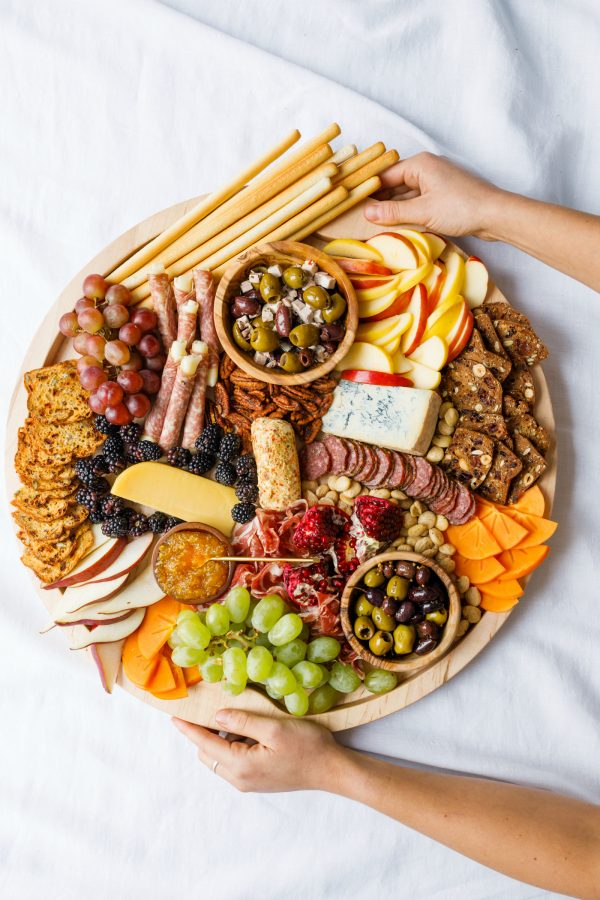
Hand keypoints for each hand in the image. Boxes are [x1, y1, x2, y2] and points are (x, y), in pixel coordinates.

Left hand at [172, 710, 345, 792]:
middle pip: (208, 753)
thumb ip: (243, 721)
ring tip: (235, 716)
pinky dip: (232, 744)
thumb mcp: (274, 728)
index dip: (188, 729)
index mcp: (240, 766)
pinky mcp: (257, 779)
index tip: (173, 716)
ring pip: (220, 758)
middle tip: (209, 706)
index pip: (204, 744)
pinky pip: (233, 761)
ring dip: (221, 737)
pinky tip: (248, 730)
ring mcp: (248, 782)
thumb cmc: (307, 747)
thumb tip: (216, 717)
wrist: (331, 770)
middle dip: (204, 732)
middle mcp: (239, 779)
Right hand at [365, 152, 503, 238]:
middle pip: (394, 185)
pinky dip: (407, 212)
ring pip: (405, 195)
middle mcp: (426, 169)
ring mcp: (435, 182)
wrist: (495, 215)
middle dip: (379, 201)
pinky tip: (397, 225)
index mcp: (420, 164)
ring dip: (393, 209)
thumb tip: (367, 213)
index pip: (385, 175)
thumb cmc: (461, 208)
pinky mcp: (442, 196)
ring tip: (374, 225)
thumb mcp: (422, 212)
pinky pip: (417, 202)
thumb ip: (393, 212)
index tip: (353, 205)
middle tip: (360, 218)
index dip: (368, 190)